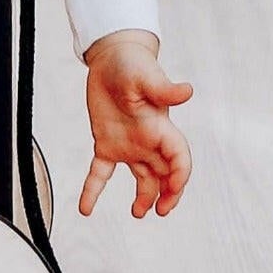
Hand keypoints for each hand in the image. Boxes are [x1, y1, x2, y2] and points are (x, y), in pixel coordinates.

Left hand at [78, 31, 193, 218]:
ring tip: (138, 213)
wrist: (111, 59)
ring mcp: (128, 145)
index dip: (179, 175)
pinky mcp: (106, 144)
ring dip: (143, 197)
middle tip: (161, 210)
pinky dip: (93, 191)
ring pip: (142, 178)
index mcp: (161, 128)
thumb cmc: (133, 65)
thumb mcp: (147, 77)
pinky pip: (101, 172)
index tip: (172, 189)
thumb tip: (187, 91)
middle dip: (167, 195)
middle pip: (164, 175)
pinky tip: (85, 208)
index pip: (178, 158)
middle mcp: (149, 141)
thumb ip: (164, 89)